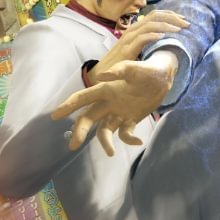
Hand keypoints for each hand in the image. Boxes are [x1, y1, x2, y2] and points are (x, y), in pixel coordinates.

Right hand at [52, 54, 177, 155]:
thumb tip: (102, 76)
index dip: (69, 105)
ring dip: (104, 142)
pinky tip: (138, 141)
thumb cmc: (147, 70)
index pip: (83, 98)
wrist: (164, 78)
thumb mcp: (135, 68)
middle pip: (89, 118)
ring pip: (104, 130)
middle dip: (80, 130)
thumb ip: (120, 71)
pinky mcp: (131, 120)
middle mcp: (108, 103)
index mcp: (106, 89)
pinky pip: (125, 133)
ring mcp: (119, 113)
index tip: (55, 115)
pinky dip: (129, 139)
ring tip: (110, 152)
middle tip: (74, 145)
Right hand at [88, 10, 188, 84]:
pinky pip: (141, 39)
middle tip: (186, 24)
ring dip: (166, 26)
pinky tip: (163, 37)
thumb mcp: (137, 48)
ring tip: (179, 30)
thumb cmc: (121, 62)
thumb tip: (166, 39)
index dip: (170, 15)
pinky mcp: (126, 50)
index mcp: (136, 29)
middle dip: (172, 18)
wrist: (103, 74)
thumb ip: (148, 42)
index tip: (184, 20)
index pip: (155, 15)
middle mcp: (132, 30)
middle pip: (154, 16)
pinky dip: (152, 36)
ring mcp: (128, 39)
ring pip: (149, 25)